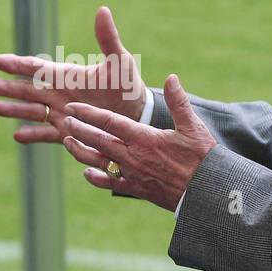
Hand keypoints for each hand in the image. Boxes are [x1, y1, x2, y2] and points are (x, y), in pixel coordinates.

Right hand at [0, 6, 146, 146]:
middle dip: (7, 87)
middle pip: (27, 89)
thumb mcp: (119, 62)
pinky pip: (46, 134)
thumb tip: (103, 10)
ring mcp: (60, 113)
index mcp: (66, 75)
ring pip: (31, 111)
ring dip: (14, 110)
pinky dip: (33, 135)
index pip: (37, 68)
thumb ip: (108, 39)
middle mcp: (58, 93)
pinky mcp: (66, 131)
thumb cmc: (127, 85)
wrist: (136, 115)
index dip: (18, 64)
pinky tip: (17, 135)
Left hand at [62, 73, 215, 210]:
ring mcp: (133, 175)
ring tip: (67, 143)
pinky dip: (97, 178)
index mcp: (144, 139)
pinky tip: (87, 173)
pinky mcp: (137, 189)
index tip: (72, 107)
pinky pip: (111, 183)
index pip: (110, 122)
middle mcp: (133, 157)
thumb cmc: (202, 158)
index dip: (89, 113)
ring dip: (81, 152)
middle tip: (64, 120)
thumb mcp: (193, 126)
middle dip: (79, 130)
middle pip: (98, 141)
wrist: (207, 193)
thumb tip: (171, 77)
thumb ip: (179, 102)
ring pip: (99, 162)